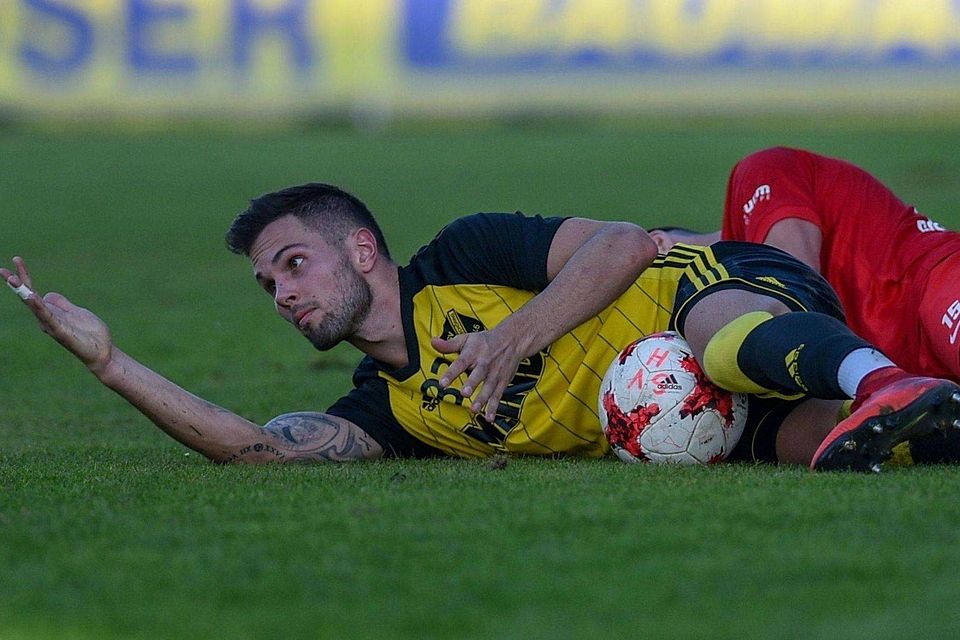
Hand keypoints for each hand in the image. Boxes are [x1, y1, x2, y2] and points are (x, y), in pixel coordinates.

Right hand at [2, 256, 113, 373]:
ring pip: (34, 306)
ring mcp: (52, 325)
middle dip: (16, 283)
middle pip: (28, 297)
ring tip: (12, 279)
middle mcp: (46, 319)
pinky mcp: (61, 331)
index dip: (25, 277)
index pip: (33, 292)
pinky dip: (39, 307)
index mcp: (50, 313)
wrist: (102, 351)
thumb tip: (47, 294)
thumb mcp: (76, 312)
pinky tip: (32, 297)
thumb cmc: (90, 334)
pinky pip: (48, 317)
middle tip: (1, 270)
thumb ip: (62, 304)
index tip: (16, 260)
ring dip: (22, 292)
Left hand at [431, 328, 526, 422]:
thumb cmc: (486, 341)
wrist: (513, 339)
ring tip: (474, 409)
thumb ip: (449, 345)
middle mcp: (484, 364)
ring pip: (489, 387)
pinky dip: (494, 407)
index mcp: (473, 353)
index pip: (460, 363)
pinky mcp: (502, 382)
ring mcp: (495, 374)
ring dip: (482, 399)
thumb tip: (433, 342)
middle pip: (478, 374)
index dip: (451, 373)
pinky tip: (489, 417)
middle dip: (472, 384)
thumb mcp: (467, 339)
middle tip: (464, 393)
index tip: (442, 383)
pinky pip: (498, 396)